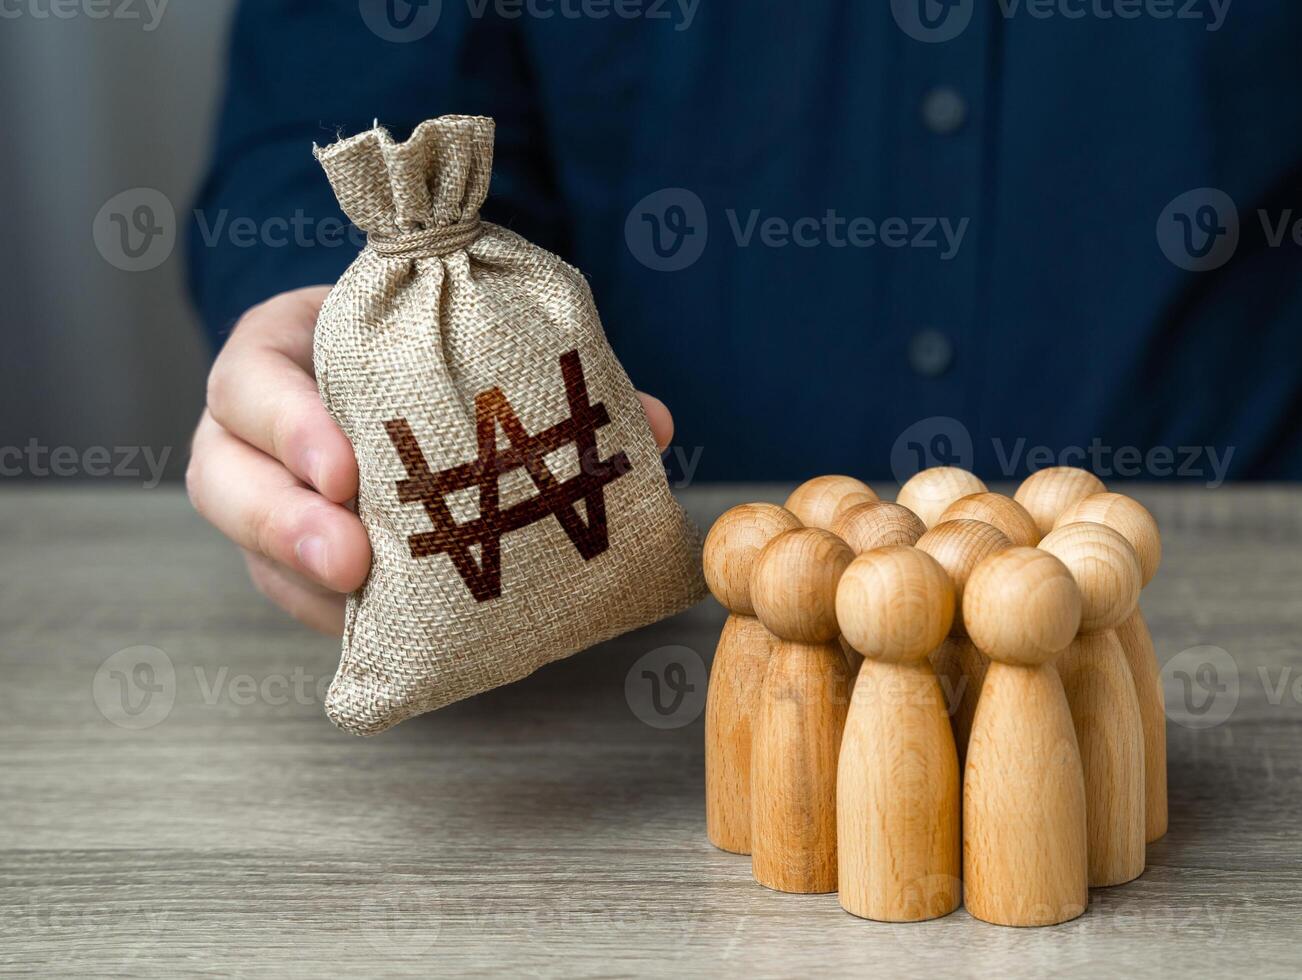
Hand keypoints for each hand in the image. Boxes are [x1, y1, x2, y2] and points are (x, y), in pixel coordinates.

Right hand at [187, 286, 674, 634]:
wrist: (381, 383)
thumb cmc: (417, 350)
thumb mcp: (455, 339)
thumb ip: (537, 375)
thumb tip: (650, 423)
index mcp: (282, 354)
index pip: (254, 379)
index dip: (290, 425)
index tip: (347, 469)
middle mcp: (253, 432)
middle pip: (225, 478)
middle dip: (286, 522)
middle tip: (354, 560)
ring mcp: (263, 500)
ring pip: (250, 550)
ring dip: (307, 583)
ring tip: (367, 607)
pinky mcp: (288, 558)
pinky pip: (296, 598)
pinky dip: (342, 618)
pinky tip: (393, 636)